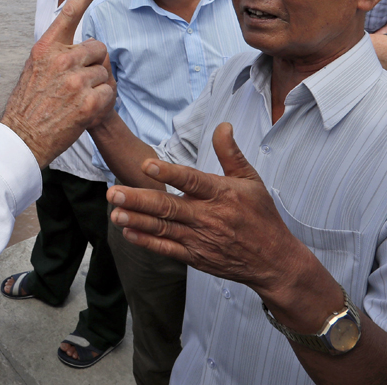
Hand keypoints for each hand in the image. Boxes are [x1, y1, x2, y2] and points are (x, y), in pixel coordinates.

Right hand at [2, 0, 115, 167]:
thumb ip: (57, 53)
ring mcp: (76, 80)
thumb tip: (80, 46)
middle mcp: (62, 59)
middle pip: (99, 48)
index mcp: (47, 47)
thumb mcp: (35, 68)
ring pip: (105, 73)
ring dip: (98, 87)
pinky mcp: (89, 102)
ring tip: (77, 100)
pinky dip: (103, 104)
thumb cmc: (29, 105)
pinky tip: (85, 112)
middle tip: (78, 84)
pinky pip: (110, 93)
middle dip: (94, 64)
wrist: (23, 138)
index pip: (70, 11)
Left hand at [107, 123, 314, 301]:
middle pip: (168, 206)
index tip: (146, 164)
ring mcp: (200, 239)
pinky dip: (147, 242)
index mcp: (221, 194)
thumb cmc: (261, 216)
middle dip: (138, 199)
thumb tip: (222, 125)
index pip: (192, 180)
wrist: (274, 261)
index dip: (169, 172)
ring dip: (136, 220)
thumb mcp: (251, 180)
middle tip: (112, 192)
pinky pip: (167, 249)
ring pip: (163, 228)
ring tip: (114, 212)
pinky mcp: (196, 257)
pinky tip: (128, 232)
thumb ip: (231, 153)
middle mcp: (208, 217)